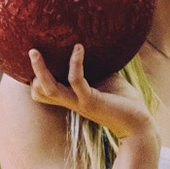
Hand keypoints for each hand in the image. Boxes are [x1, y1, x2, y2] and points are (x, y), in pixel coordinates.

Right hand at [28, 45, 152, 141]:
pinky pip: (76, 81)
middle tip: (30, 51)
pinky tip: (79, 48)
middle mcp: (71, 102)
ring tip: (35, 51)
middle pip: (41, 92)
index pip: (45, 93)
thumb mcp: (106, 80)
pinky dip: (75, 63)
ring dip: (41, 70)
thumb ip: (97, 67)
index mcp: (72, 98)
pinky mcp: (91, 101)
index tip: (35, 59)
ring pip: (50, 89)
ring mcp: (79, 103)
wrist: (139, 123)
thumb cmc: (124, 101)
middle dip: (33, 72)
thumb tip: (93, 45)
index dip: (35, 79)